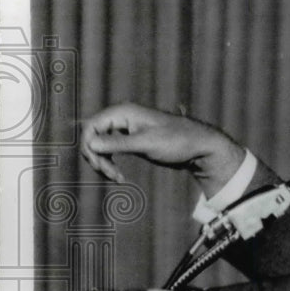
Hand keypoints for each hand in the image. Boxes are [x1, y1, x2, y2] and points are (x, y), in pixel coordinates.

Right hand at [80, 103, 245, 196]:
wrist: (200, 147)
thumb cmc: (178, 141)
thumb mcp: (147, 143)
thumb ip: (118, 143)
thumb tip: (91, 143)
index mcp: (124, 112)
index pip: (91, 126)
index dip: (89, 146)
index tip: (100, 165)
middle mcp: (122, 118)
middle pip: (93, 137)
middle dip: (97, 158)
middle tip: (111, 175)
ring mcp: (126, 129)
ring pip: (100, 146)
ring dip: (103, 163)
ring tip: (117, 178)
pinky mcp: (131, 141)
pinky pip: (110, 151)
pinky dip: (111, 164)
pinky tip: (120, 177)